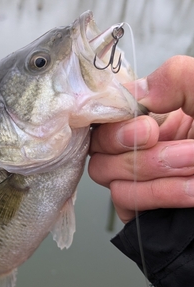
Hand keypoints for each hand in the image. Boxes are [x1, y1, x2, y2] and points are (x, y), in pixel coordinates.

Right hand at [89, 55, 193, 222]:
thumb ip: (177, 76)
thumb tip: (136, 91)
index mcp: (158, 116)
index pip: (109, 117)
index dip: (117, 123)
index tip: (149, 127)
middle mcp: (144, 147)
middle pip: (102, 150)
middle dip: (141, 151)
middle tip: (181, 148)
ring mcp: (143, 179)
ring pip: (112, 178)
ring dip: (156, 173)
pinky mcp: (145, 209)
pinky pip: (126, 203)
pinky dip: (160, 196)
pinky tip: (192, 190)